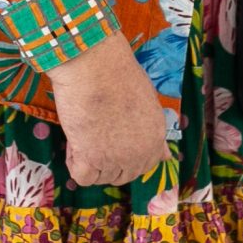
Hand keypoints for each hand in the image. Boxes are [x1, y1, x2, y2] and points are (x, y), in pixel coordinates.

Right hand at [46, 35, 167, 186]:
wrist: (95, 65)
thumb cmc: (117, 73)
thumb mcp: (147, 102)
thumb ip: (153, 132)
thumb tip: (167, 157)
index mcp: (155, 137)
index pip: (144, 165)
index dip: (124, 154)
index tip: (111, 136)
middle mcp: (140, 152)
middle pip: (122, 175)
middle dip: (107, 160)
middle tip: (94, 132)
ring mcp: (117, 158)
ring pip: (101, 178)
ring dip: (89, 160)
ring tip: (84, 130)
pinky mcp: (92, 158)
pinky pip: (82, 177)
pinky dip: (74, 162)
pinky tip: (75, 140)